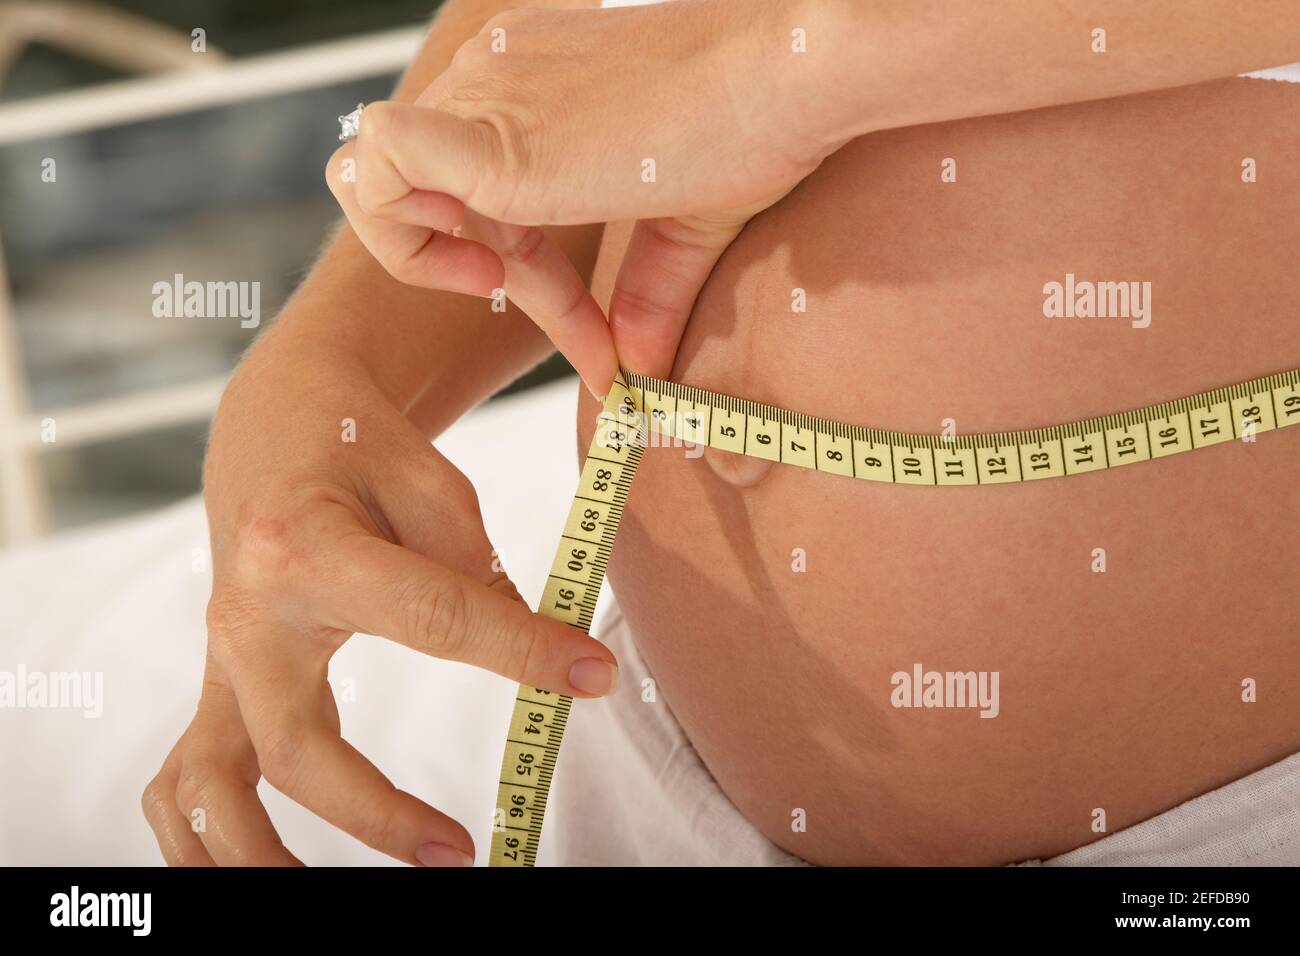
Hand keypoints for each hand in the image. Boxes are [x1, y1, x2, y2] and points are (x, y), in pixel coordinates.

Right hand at [142, 339, 618, 865]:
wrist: (279, 422)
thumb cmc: (363, 447)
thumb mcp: (432, 484)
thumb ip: (474, 577)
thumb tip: (536, 662)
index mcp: (306, 545)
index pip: (430, 617)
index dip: (522, 652)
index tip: (592, 675)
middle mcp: (247, 614)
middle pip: (297, 746)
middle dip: (375, 814)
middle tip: (460, 853)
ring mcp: (219, 655)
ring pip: (209, 787)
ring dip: (257, 861)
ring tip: (325, 904)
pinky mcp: (217, 680)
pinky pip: (184, 777)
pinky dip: (203, 840)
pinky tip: (256, 871)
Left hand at [335, 0, 845, 382]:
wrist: (790, 79)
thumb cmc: (756, 127)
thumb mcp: (685, 223)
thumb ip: (648, 291)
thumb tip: (641, 368)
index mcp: (533, 86)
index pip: (482, 189)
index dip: (529, 278)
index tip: (594, 341)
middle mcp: (497, 80)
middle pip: (426, 189)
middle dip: (477, 270)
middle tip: (550, 316)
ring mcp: (485, 101)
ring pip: (376, 175)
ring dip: (425, 252)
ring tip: (498, 283)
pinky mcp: (489, 142)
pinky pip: (382, 166)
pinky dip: (406, 232)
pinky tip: (484, 271)